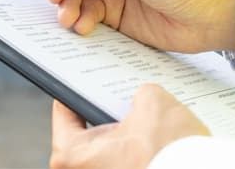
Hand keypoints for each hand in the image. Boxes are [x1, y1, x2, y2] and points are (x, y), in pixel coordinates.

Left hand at [50, 84, 209, 168]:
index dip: (75, 86)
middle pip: (91, 128)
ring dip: (130, 129)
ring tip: (147, 111)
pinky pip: (131, 158)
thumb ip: (138, 92)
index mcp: (72, 154)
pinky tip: (160, 131)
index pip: (63, 110)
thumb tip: (143, 95)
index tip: (79, 75)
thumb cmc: (171, 157)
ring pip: (114, 145)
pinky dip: (143, 144)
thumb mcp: (152, 102)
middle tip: (121, 90)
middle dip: (109, 108)